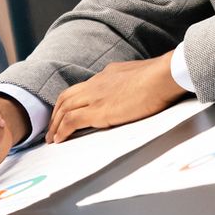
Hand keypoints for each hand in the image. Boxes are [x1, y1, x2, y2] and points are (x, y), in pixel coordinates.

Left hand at [48, 53, 186, 142]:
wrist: (163, 76)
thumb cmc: (161, 77)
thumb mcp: (140, 75)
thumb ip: (131, 82)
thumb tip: (134, 90)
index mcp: (107, 74)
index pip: (82, 88)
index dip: (71, 101)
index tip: (67, 112)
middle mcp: (97, 83)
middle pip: (67, 97)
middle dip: (57, 113)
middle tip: (53, 127)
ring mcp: (95, 96)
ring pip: (65, 109)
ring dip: (55, 124)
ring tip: (52, 138)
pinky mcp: (98, 111)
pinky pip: (71, 121)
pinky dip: (62, 130)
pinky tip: (59, 140)